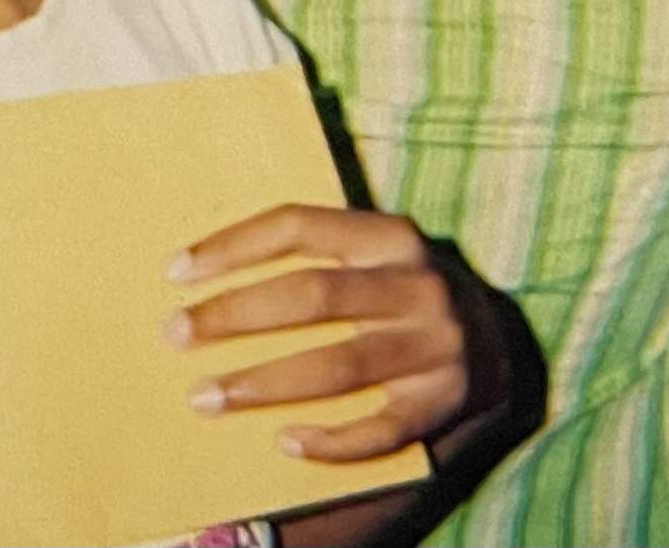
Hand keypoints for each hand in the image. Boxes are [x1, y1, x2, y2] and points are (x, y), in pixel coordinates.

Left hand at [167, 205, 485, 462]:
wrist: (495, 341)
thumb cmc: (395, 289)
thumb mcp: (369, 254)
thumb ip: (310, 252)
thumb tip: (202, 269)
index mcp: (390, 236)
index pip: (299, 226)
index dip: (233, 245)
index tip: (175, 271)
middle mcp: (418, 287)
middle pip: (312, 296)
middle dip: (236, 315)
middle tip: (174, 334)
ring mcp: (435, 347)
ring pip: (338, 366)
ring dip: (264, 383)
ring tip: (205, 396)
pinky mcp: (443, 402)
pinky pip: (380, 429)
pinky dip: (331, 441)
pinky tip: (285, 442)